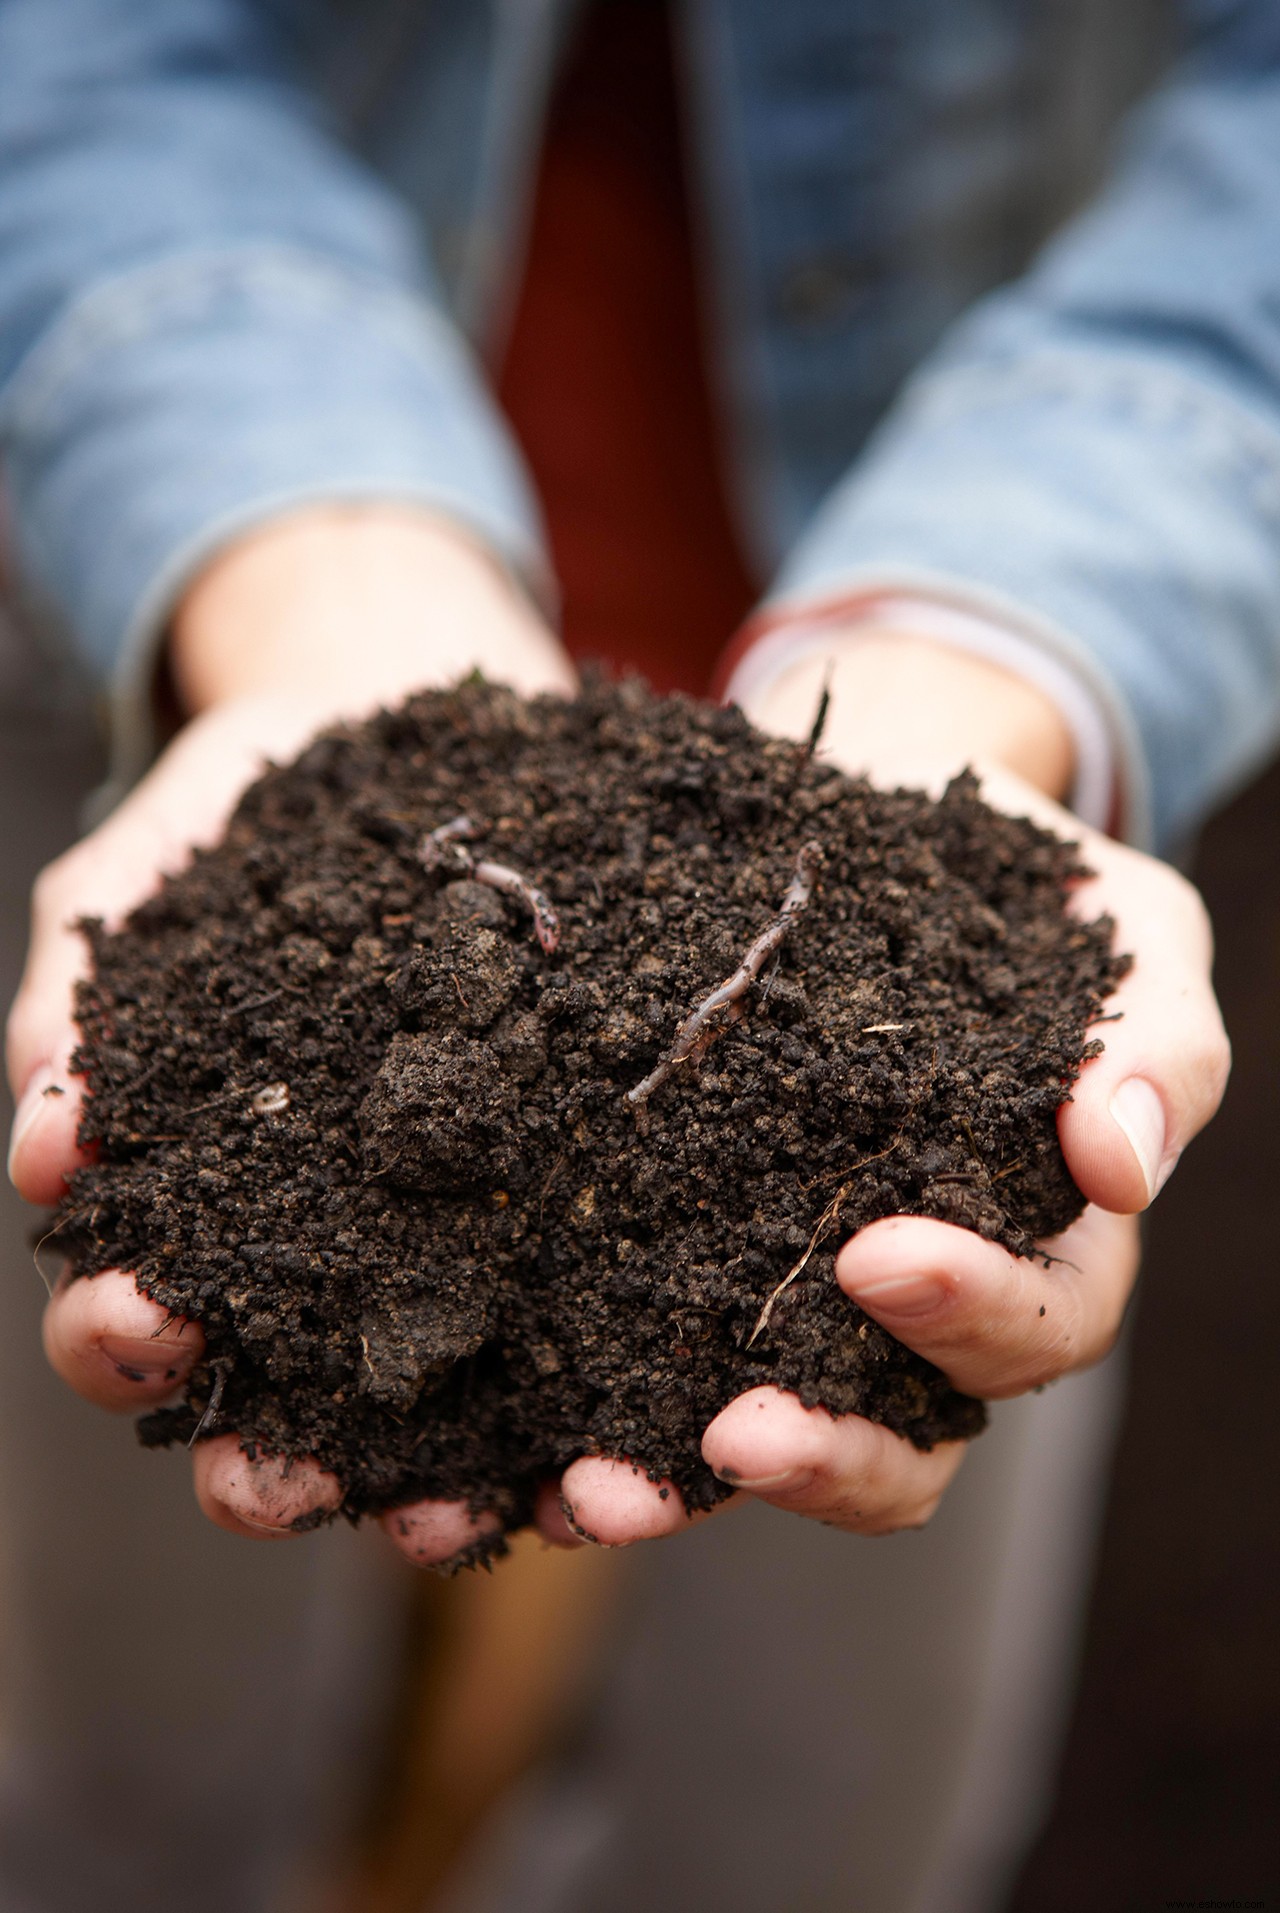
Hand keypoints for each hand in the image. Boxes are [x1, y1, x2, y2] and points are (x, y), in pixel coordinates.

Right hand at [7, 506, 585, 1566]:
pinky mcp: (577, 1216)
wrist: (409, 729)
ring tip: (455, 1515)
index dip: (123, 1341)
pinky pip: (586, 1333)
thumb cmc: (252, 811)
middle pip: (273, 1403)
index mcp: (199, 1195)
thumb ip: (85, 990)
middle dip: (263, 1463)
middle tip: (276, 1473)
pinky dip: (592, 1403)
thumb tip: (44, 1123)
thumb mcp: (153, 879)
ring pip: (435, 1412)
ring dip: (431, 1486)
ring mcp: (454, 1245)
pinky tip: (621, 1441)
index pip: (136, 1312)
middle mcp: (322, 1251)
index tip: (148, 1322)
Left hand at [553, 635, 1229, 1545]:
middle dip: (821, 1454)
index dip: (970, 1312)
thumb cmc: (1016, 888)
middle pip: (899, 1436)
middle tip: (733, 1437)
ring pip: (759, 1437)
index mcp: (1042, 1242)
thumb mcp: (1125, 938)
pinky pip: (641, 1372)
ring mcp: (796, 1299)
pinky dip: (582, 1434)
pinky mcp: (683, 1268)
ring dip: (677, 1487)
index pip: (1036, 1323)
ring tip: (590, 1497)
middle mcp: (920, 1305)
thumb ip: (1155, 1043)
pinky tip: (510, 1473)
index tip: (876, 1255)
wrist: (874, 815)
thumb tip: (1123, 1163)